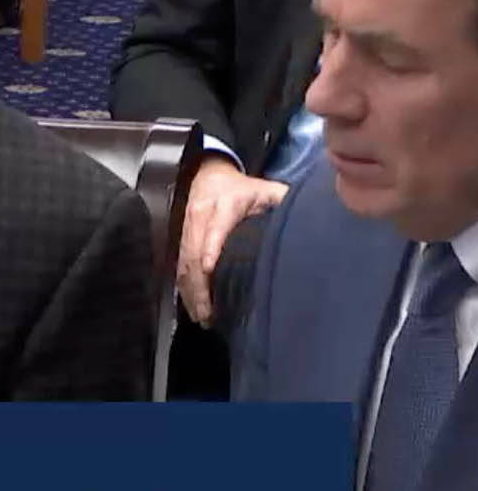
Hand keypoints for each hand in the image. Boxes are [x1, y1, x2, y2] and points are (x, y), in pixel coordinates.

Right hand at [177, 156, 288, 324]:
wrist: (210, 174)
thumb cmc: (244, 188)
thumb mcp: (269, 190)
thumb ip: (286, 206)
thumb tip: (311, 226)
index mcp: (225, 204)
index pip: (215, 228)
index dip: (212, 248)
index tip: (210, 270)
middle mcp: (201, 216)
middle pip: (194, 253)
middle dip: (199, 285)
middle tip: (208, 313)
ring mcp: (187, 227)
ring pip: (184, 263)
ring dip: (191, 291)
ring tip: (202, 317)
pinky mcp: (181, 237)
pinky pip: (179, 265)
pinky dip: (185, 287)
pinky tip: (193, 305)